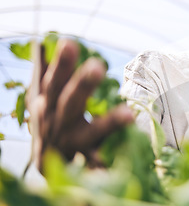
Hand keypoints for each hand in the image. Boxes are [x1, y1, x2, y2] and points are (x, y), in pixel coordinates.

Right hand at [27, 39, 133, 170]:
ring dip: (109, 123)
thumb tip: (41, 41)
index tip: (69, 42)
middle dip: (82, 85)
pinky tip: (127, 162)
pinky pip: (103, 161)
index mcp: (49, 102)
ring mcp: (74, 143)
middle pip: (70, 102)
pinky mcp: (89, 160)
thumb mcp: (44, 93)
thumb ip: (45, 68)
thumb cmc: (51, 115)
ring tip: (129, 114)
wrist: (45, 160)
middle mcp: (59, 122)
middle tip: (98, 66)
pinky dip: (113, 163)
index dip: (61, 63)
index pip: (54, 80)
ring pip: (91, 133)